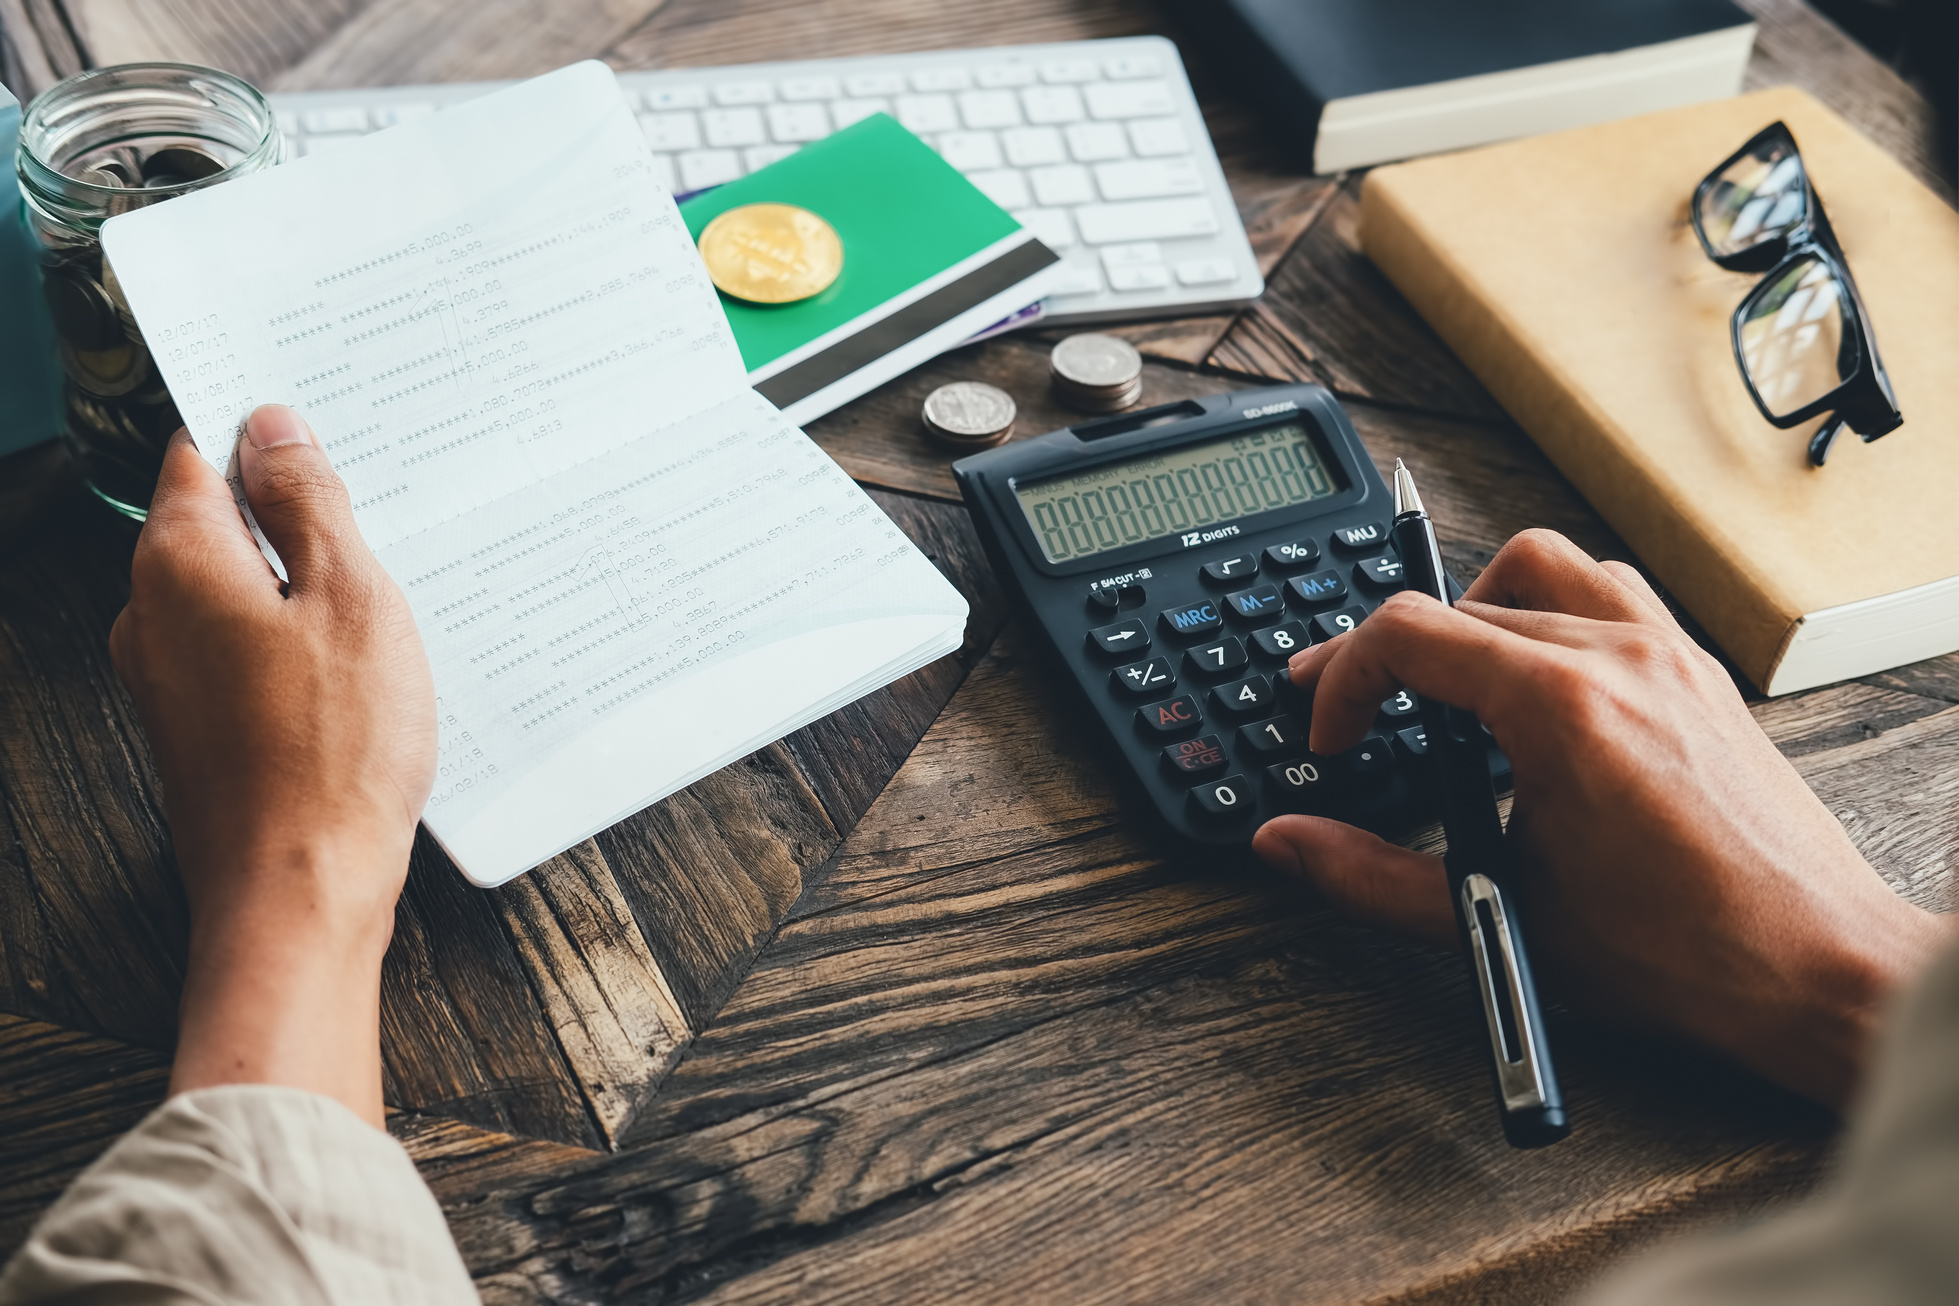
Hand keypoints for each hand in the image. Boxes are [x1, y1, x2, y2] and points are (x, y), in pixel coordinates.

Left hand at [110, 407, 434, 1125]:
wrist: (300, 891)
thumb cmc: (332, 754)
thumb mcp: (350, 599)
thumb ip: (308, 505)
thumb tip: (272, 429)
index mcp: (179, 563)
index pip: (201, 453)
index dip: (268, 435)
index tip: (330, 431)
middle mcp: (152, 614)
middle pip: (220, 524)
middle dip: (295, 515)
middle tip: (382, 522)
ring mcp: (169, 677)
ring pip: (239, 593)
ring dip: (304, 587)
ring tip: (385, 605)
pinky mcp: (199, 727)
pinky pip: (247, 653)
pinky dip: (298, 645)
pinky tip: (359, 670)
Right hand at [1252, 529, 1950, 1109]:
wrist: (1813, 968)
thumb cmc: (1683, 953)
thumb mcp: (1500, 917)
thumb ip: (1372, 877)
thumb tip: (1289, 843)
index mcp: (1562, 708)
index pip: (1409, 635)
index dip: (1342, 681)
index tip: (1334, 738)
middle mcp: (1619, 659)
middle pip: (1460, 597)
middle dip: (1390, 652)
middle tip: (1361, 712)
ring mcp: (1668, 656)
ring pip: (1545, 566)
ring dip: (1477, 609)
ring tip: (1450, 680)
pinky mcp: (1699, 673)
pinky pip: (1613, 592)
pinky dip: (1556, 612)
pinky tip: (1540, 681)